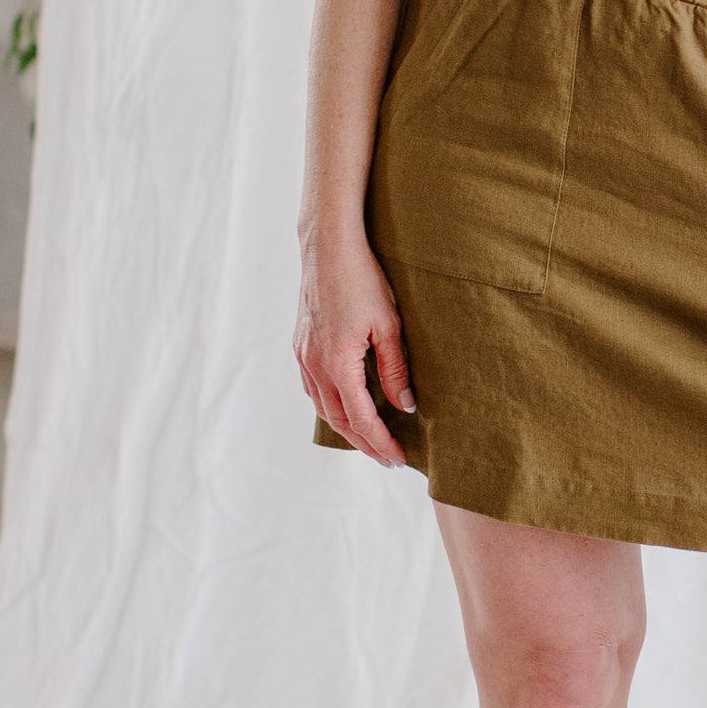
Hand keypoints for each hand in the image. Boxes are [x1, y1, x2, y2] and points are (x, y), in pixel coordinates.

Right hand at [295, 233, 414, 464]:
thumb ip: (395, 369)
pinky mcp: (301, 344)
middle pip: (339, 420)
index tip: (399, 459)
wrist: (328, 247)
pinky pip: (313, 388)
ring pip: (323, 407)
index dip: (381, 443)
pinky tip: (345, 407)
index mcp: (338, 364)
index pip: (362, 419)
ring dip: (346, 428)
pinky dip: (331, 406)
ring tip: (370, 439)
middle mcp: (314, 365)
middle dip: (364, 443)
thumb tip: (405, 406)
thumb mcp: (389, 325)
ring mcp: (303, 355)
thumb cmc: (363, 280)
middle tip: (388, 458)